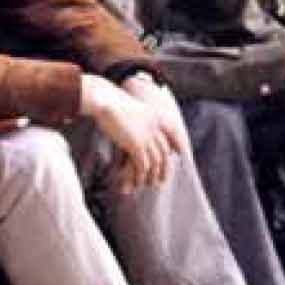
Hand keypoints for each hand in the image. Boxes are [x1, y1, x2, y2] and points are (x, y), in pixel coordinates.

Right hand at [81, 73, 186, 192]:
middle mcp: (155, 127)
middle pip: (165, 151)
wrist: (105, 99)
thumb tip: (133, 125)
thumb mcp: (131, 108)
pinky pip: (143, 165)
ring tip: (148, 185)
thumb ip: (137, 118)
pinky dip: (141, 176)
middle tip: (162, 179)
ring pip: (155, 161)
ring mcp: (147, 136)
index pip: (174, 132)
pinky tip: (138, 182)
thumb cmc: (111, 102)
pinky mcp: (136, 144)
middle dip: (165, 167)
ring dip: (152, 175)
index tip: (179, 152)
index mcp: (156, 116)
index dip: (178, 143)